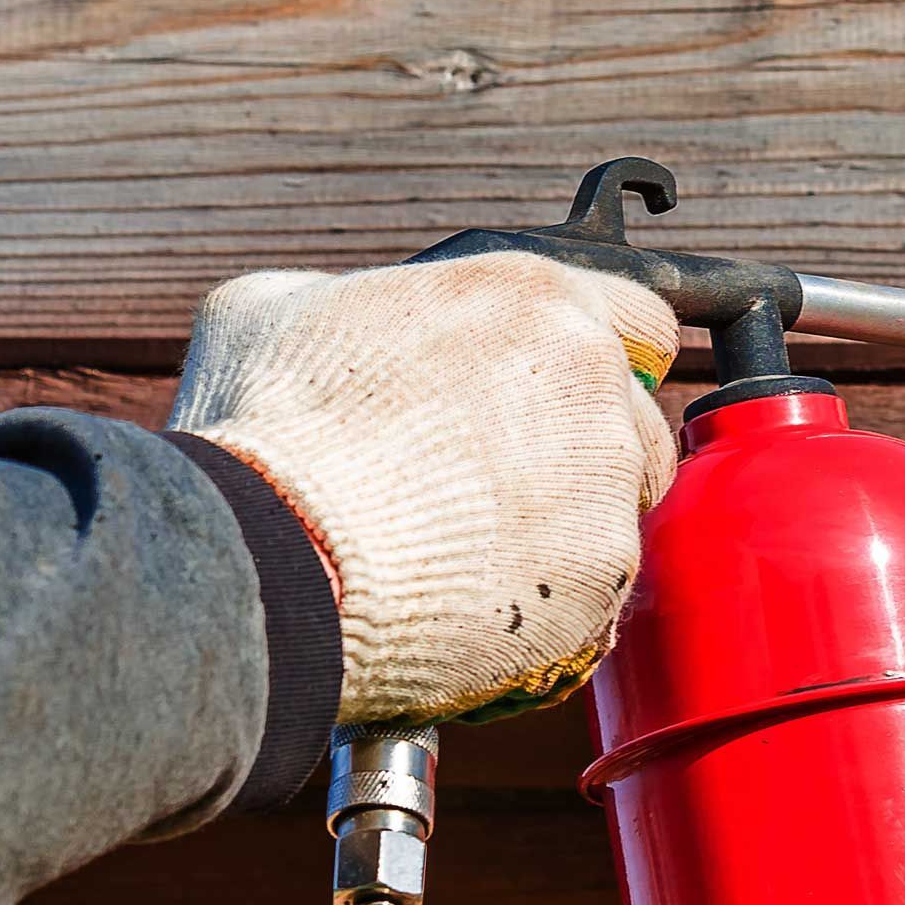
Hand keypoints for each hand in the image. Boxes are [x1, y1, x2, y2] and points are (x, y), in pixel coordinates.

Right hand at [170, 253, 678, 724]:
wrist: (272, 561)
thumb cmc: (266, 428)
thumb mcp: (275, 310)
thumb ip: (354, 303)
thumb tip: (348, 320)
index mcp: (532, 296)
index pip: (637, 316)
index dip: (607, 356)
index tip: (572, 393)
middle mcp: (589, 378)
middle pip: (638, 420)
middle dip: (588, 451)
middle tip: (507, 487)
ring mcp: (605, 482)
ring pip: (621, 510)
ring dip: (571, 530)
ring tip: (475, 555)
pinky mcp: (600, 578)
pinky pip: (595, 595)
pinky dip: (546, 606)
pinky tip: (470, 607)